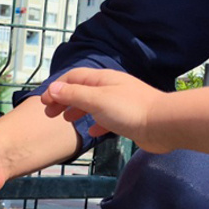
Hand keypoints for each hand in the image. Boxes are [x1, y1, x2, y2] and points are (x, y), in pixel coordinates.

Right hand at [39, 68, 170, 151]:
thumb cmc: (129, 110)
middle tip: (51, 114)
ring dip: (77, 110)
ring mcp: (120, 102)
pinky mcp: (128, 118)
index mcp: (102, 79)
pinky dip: (95, 123)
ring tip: (68, 120)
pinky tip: (91, 131)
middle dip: (64, 100)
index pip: (73, 77)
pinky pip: (106, 118)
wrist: (164, 124)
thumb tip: (52, 88)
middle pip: (81, 90)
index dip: (56, 88)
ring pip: (92, 104)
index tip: (44, 103)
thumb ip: (73, 95)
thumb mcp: (96, 100)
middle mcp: (111, 88)